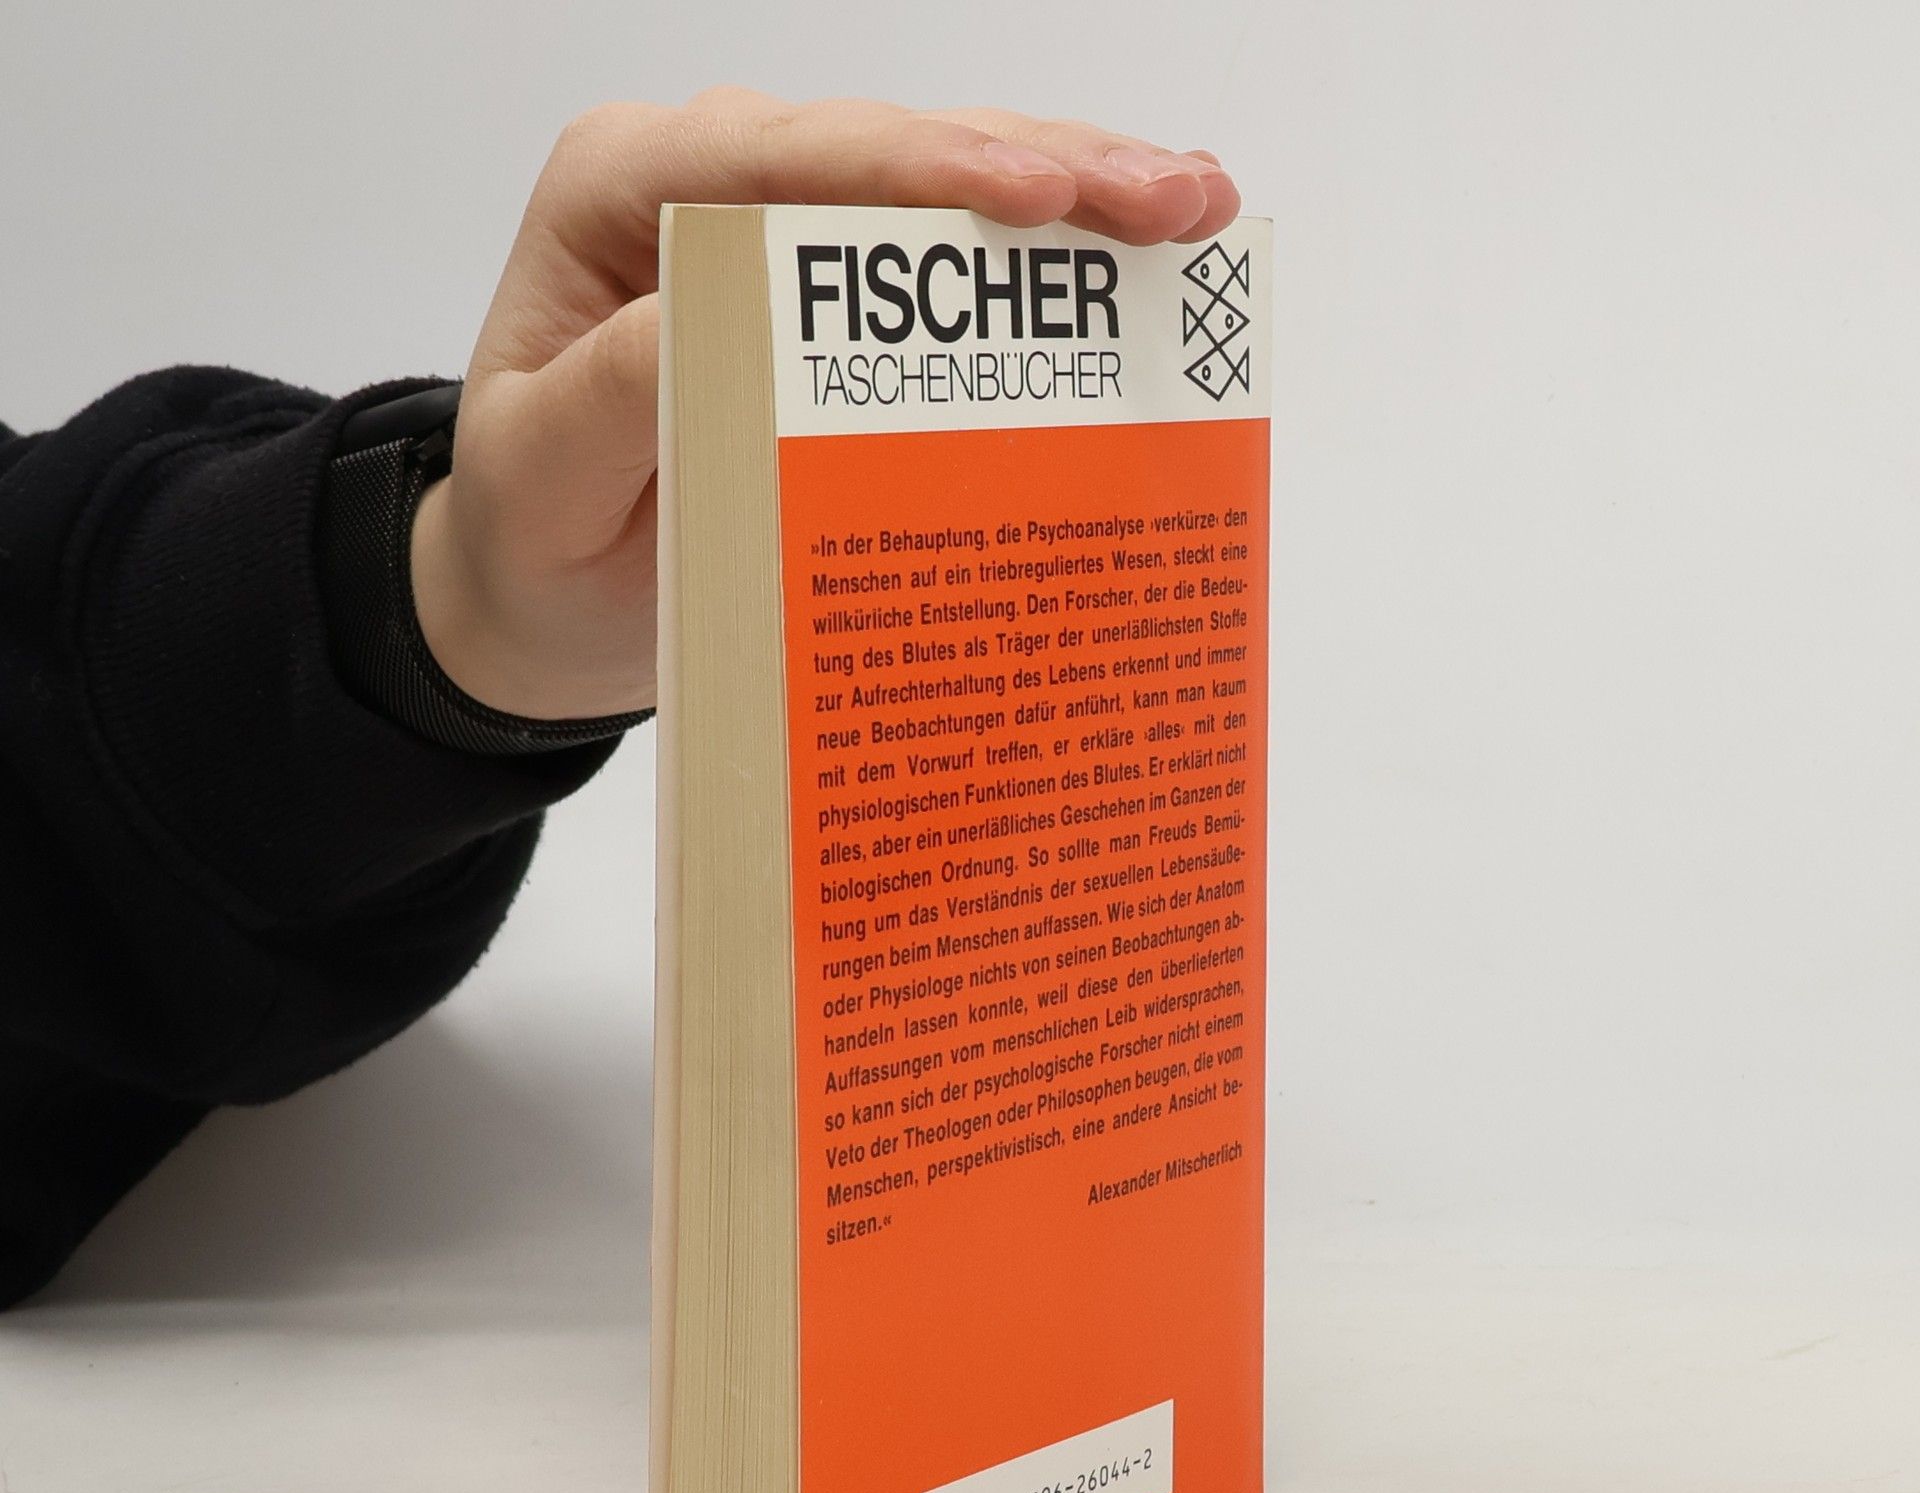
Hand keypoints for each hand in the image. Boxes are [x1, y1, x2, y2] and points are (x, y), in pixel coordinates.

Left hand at [409, 89, 1242, 719]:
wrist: (539, 589)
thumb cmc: (532, 532)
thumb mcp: (545, 475)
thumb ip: (615, 393)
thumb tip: (714, 323)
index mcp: (619, 195)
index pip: (781, 161)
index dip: (921, 169)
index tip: (1037, 197)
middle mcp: (705, 183)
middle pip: (889, 153)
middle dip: (1043, 171)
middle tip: (1175, 201)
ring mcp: (776, 228)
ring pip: (941, 187)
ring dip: (1076, 198)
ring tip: (1195, 209)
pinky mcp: (831, 290)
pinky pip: (947, 259)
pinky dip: (1046, 262)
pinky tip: (1137, 256)